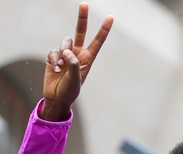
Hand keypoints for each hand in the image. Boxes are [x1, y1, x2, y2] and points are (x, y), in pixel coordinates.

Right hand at [41, 2, 113, 120]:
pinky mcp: (54, 56)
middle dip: (82, 18)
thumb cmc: (70, 91)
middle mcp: (78, 53)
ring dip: (62, 53)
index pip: (98, 42)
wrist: (57, 97)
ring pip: (64, 42)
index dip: (103, 30)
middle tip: (84, 4)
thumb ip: (74, 65)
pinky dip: (53, 59)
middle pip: (80, 32)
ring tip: (62, 67)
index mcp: (88, 59)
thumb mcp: (75, 80)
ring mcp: (65, 54)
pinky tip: (55, 69)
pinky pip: (53, 51)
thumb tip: (68, 52)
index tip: (111, 18)